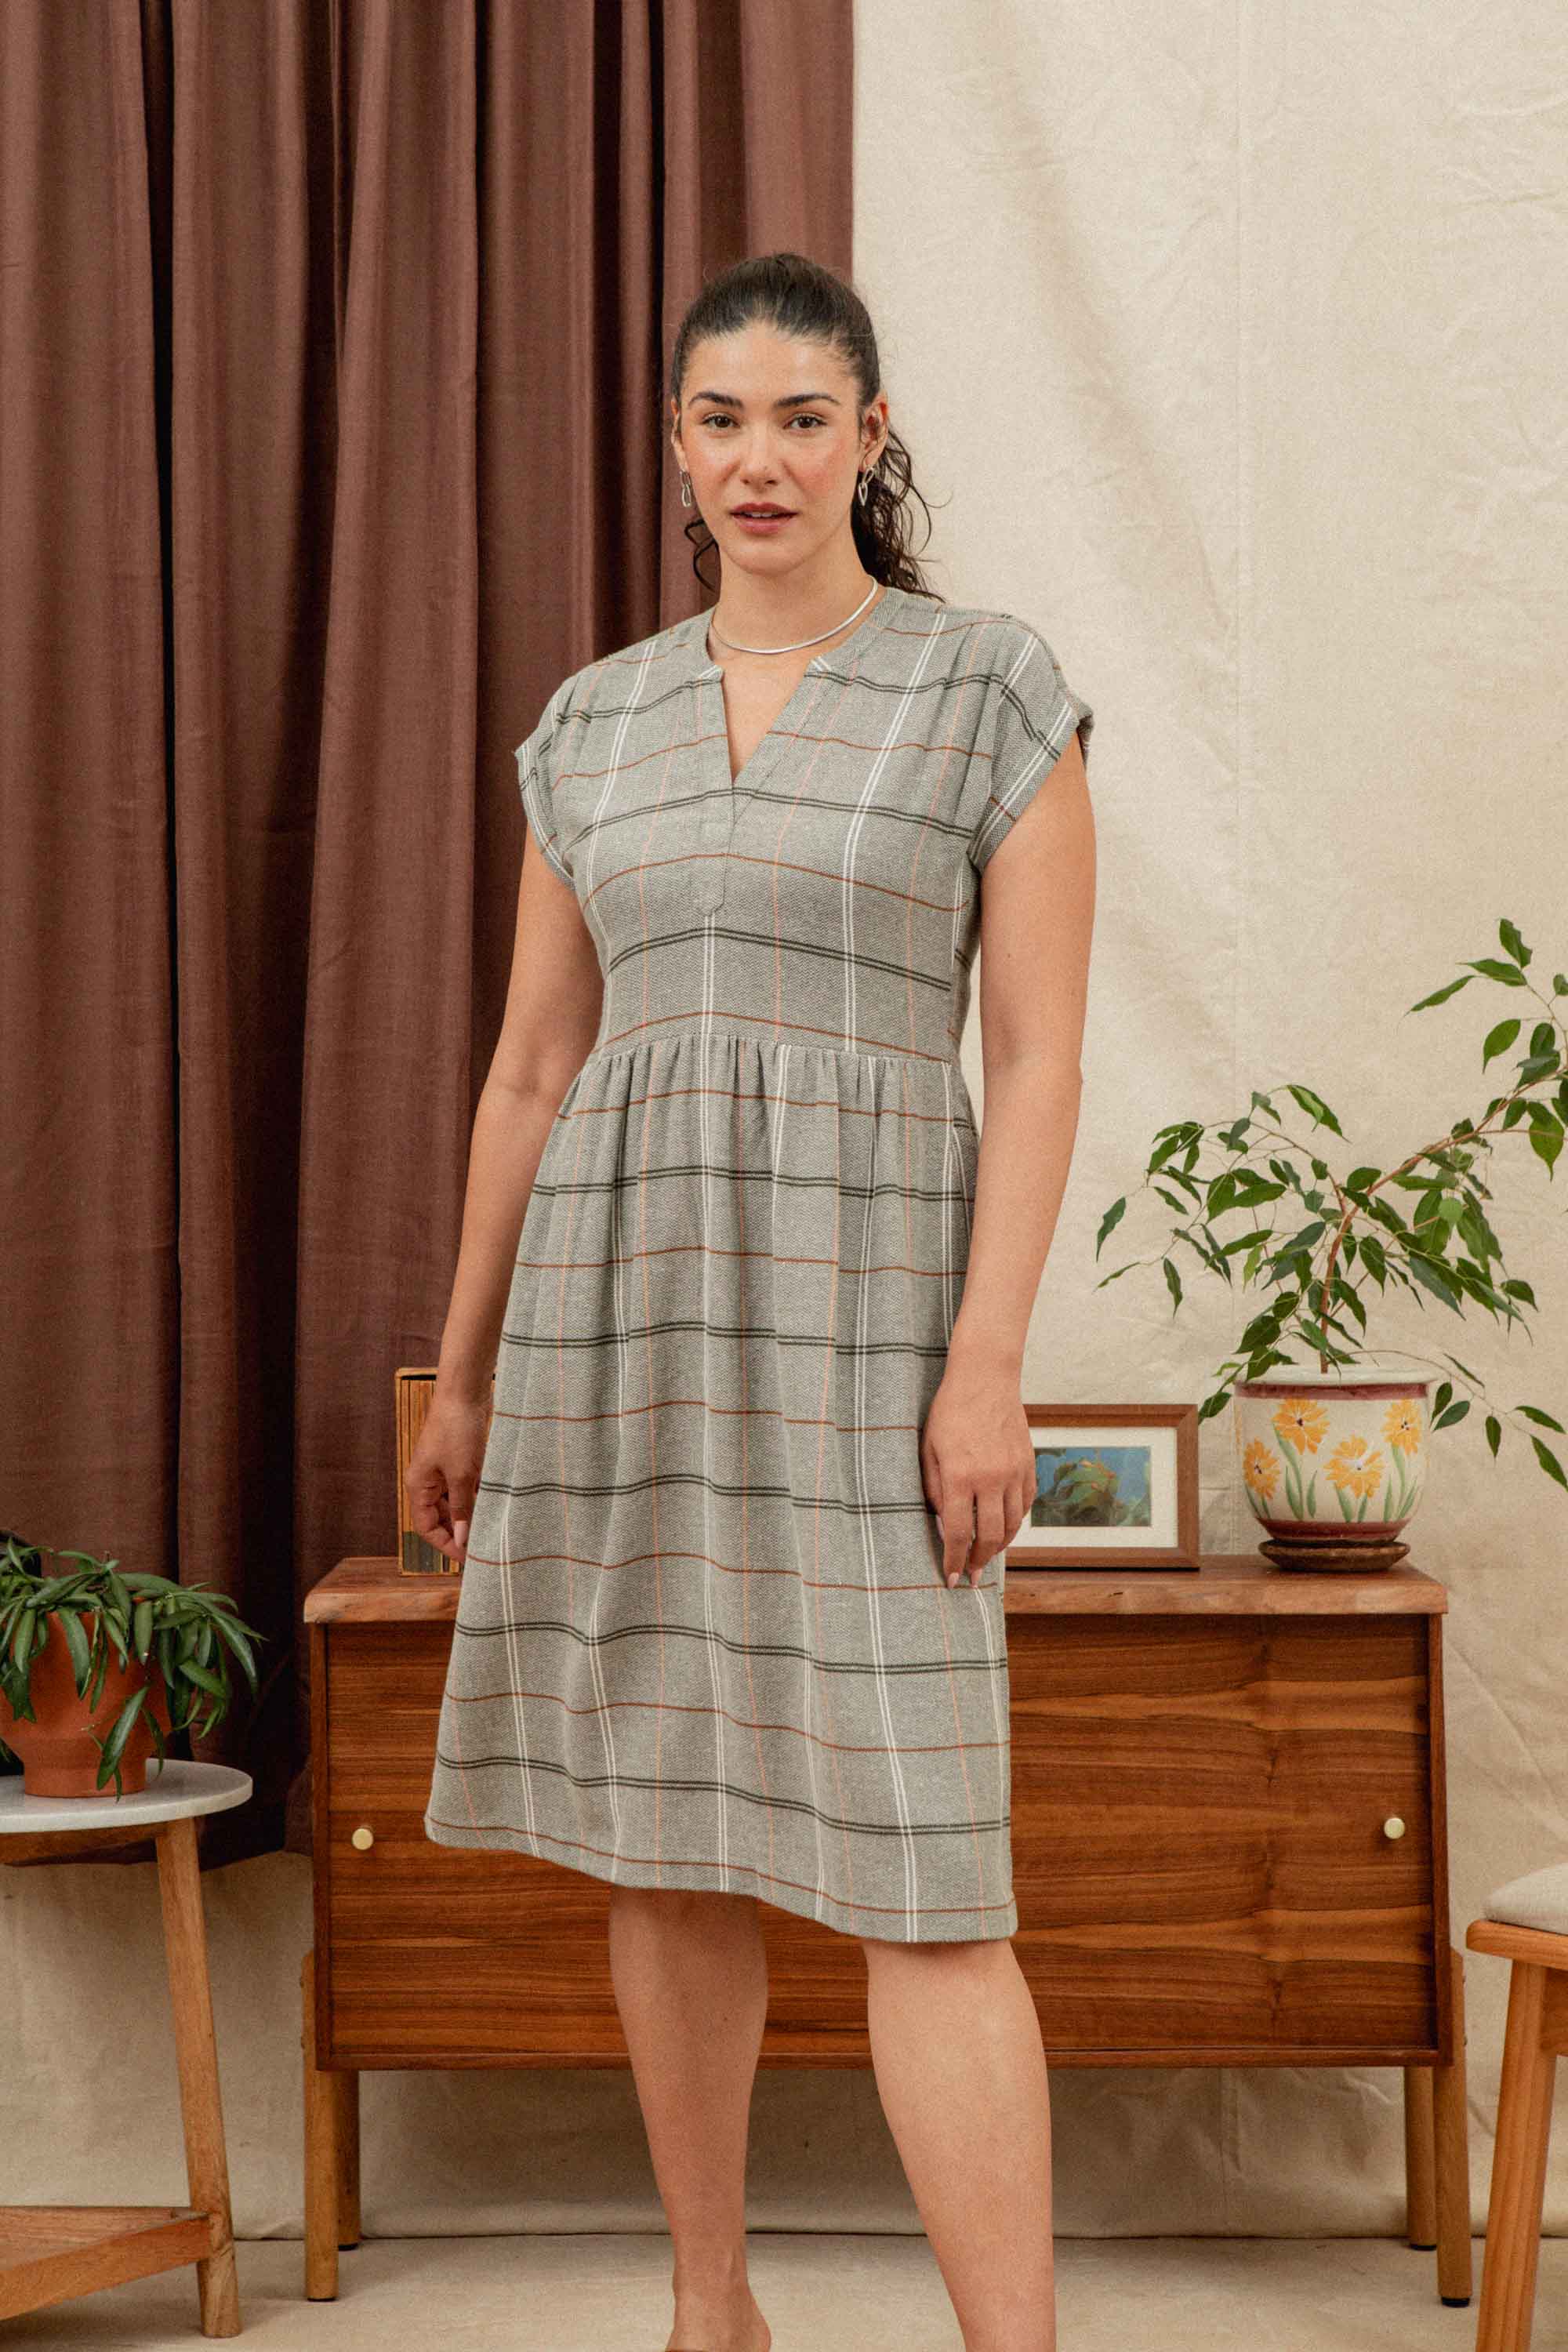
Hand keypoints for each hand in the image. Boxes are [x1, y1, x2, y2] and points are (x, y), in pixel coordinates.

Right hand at [405, 1389, 492, 1564]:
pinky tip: (495, 1508)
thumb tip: (463, 1539)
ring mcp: (444, 1471)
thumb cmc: (457, 1430)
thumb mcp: (462, 1474)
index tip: (468, 1559)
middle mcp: (428, 1481)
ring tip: (491, 1532)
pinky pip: (467, 1488)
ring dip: (471, 1516)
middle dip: (460, 1534)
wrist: (466, 1393)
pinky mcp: (460, 1461)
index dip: (445, 1545)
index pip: (426, 1528)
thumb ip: (463, 1508)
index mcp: (419, 1486)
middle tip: (483, 1549)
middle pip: (442, 1518)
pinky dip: (479, 1499)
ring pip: (456, 1504)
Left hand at [920, 1355, 1034, 1587]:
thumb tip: (941, 1523)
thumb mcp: (928, 1449)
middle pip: (989, 1536)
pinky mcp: (1028, 1464)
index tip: (951, 1579)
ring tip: (988, 1556)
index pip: (957, 1532)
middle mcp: (991, 1478)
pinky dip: (1015, 1521)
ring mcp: (1013, 1472)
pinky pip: (1025, 1504)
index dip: (954, 1560)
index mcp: (960, 1476)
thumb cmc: (949, 1412)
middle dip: (979, 1561)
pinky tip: (1004, 1527)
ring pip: (1012, 1524)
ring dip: (999, 1546)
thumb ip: (933, 1488)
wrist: (985, 1378)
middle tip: (972, 1576)